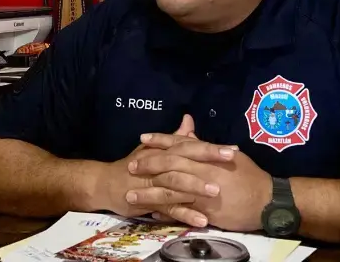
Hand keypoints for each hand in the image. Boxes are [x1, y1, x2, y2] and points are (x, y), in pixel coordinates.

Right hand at [95, 115, 221, 217]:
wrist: (106, 183)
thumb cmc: (135, 166)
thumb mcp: (155, 149)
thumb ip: (175, 138)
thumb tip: (189, 119)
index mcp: (164, 151)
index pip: (189, 145)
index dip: (210, 147)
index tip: (233, 149)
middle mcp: (159, 163)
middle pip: (185, 159)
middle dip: (208, 160)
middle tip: (231, 161)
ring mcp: (153, 182)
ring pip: (176, 183)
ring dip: (197, 188)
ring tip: (217, 192)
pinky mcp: (148, 202)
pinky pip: (169, 209)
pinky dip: (186, 214)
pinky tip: (202, 220)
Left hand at [126, 134, 271, 231]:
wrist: (267, 200)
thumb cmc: (249, 176)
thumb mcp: (228, 155)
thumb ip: (204, 144)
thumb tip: (188, 129)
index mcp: (208, 155)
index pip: (180, 144)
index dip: (160, 140)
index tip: (143, 138)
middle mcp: (203, 170)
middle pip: (170, 164)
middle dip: (148, 165)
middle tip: (130, 164)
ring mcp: (203, 191)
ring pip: (170, 189)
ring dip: (149, 192)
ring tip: (131, 193)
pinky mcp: (206, 211)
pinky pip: (181, 210)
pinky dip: (164, 211)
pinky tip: (150, 213)